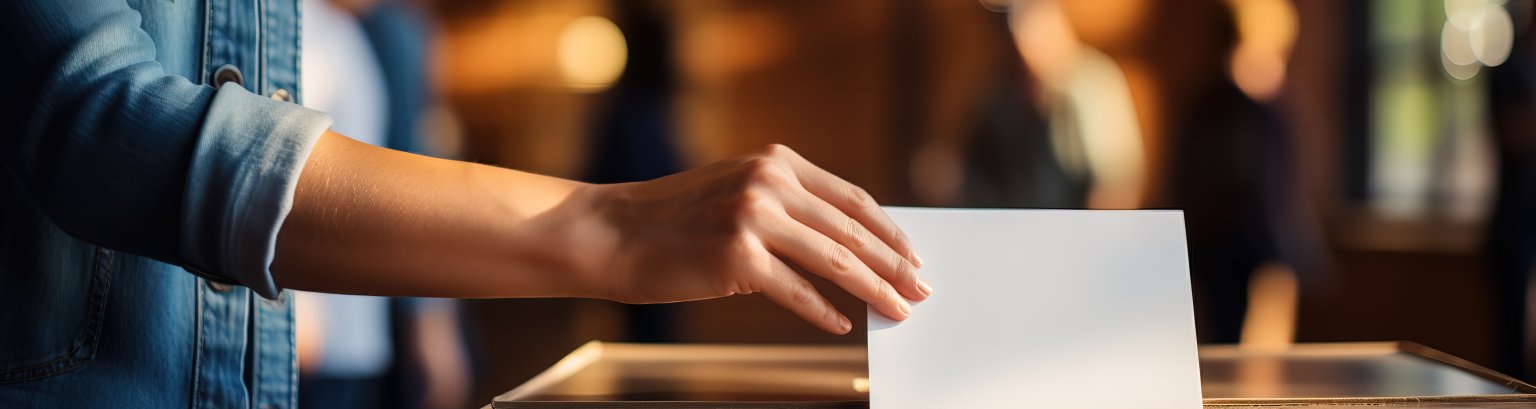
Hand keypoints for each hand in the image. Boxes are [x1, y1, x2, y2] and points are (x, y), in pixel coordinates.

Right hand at [576, 144, 930, 333]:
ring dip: (873, 289)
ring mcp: (753, 217)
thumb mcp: (737, 191)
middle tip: (920, 291)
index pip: (851, 199)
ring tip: (896, 310)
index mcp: (775, 162)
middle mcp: (769, 182)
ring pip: (834, 260)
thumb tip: (847, 243)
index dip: (889, 231)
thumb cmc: (675, 220)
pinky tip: (842, 324)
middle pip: (851, 231)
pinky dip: (823, 311)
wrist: (611, 232)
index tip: (913, 256)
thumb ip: (787, 204)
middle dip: (893, 265)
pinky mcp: (737, 256)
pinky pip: (796, 290)